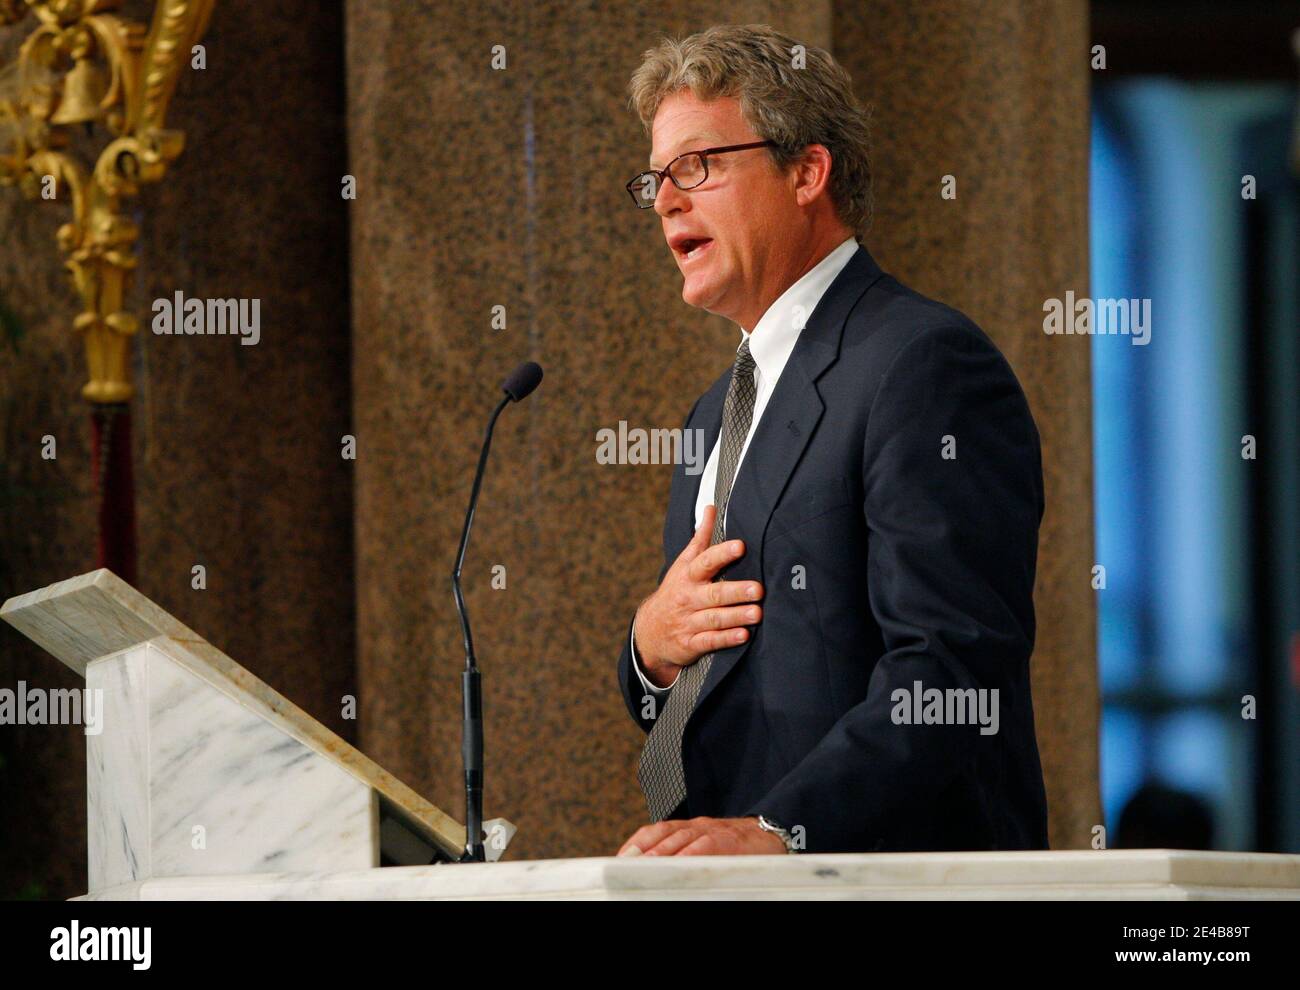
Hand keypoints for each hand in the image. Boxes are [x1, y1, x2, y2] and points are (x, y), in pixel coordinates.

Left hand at [616, 816, 785, 855]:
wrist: (772, 834)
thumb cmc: (735, 848)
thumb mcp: (704, 847)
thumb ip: (682, 855)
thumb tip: (655, 874)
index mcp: (687, 828)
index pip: (655, 831)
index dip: (637, 843)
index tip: (620, 858)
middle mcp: (696, 826)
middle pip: (663, 834)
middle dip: (642, 850)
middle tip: (625, 866)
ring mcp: (713, 831)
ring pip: (681, 838)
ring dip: (661, 853)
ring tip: (644, 867)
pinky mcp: (730, 840)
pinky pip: (707, 846)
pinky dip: (691, 855)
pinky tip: (680, 866)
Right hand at [634, 504, 763, 686]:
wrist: (649, 631)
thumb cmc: (676, 591)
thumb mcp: (683, 564)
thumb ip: (700, 538)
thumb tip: (711, 507)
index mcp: (688, 575)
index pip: (705, 561)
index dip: (722, 553)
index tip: (740, 546)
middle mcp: (688, 597)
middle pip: (714, 593)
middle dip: (736, 591)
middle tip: (758, 589)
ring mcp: (688, 621)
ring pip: (714, 618)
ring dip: (736, 616)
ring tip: (757, 613)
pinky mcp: (690, 643)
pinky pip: (709, 641)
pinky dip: (726, 639)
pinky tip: (743, 635)